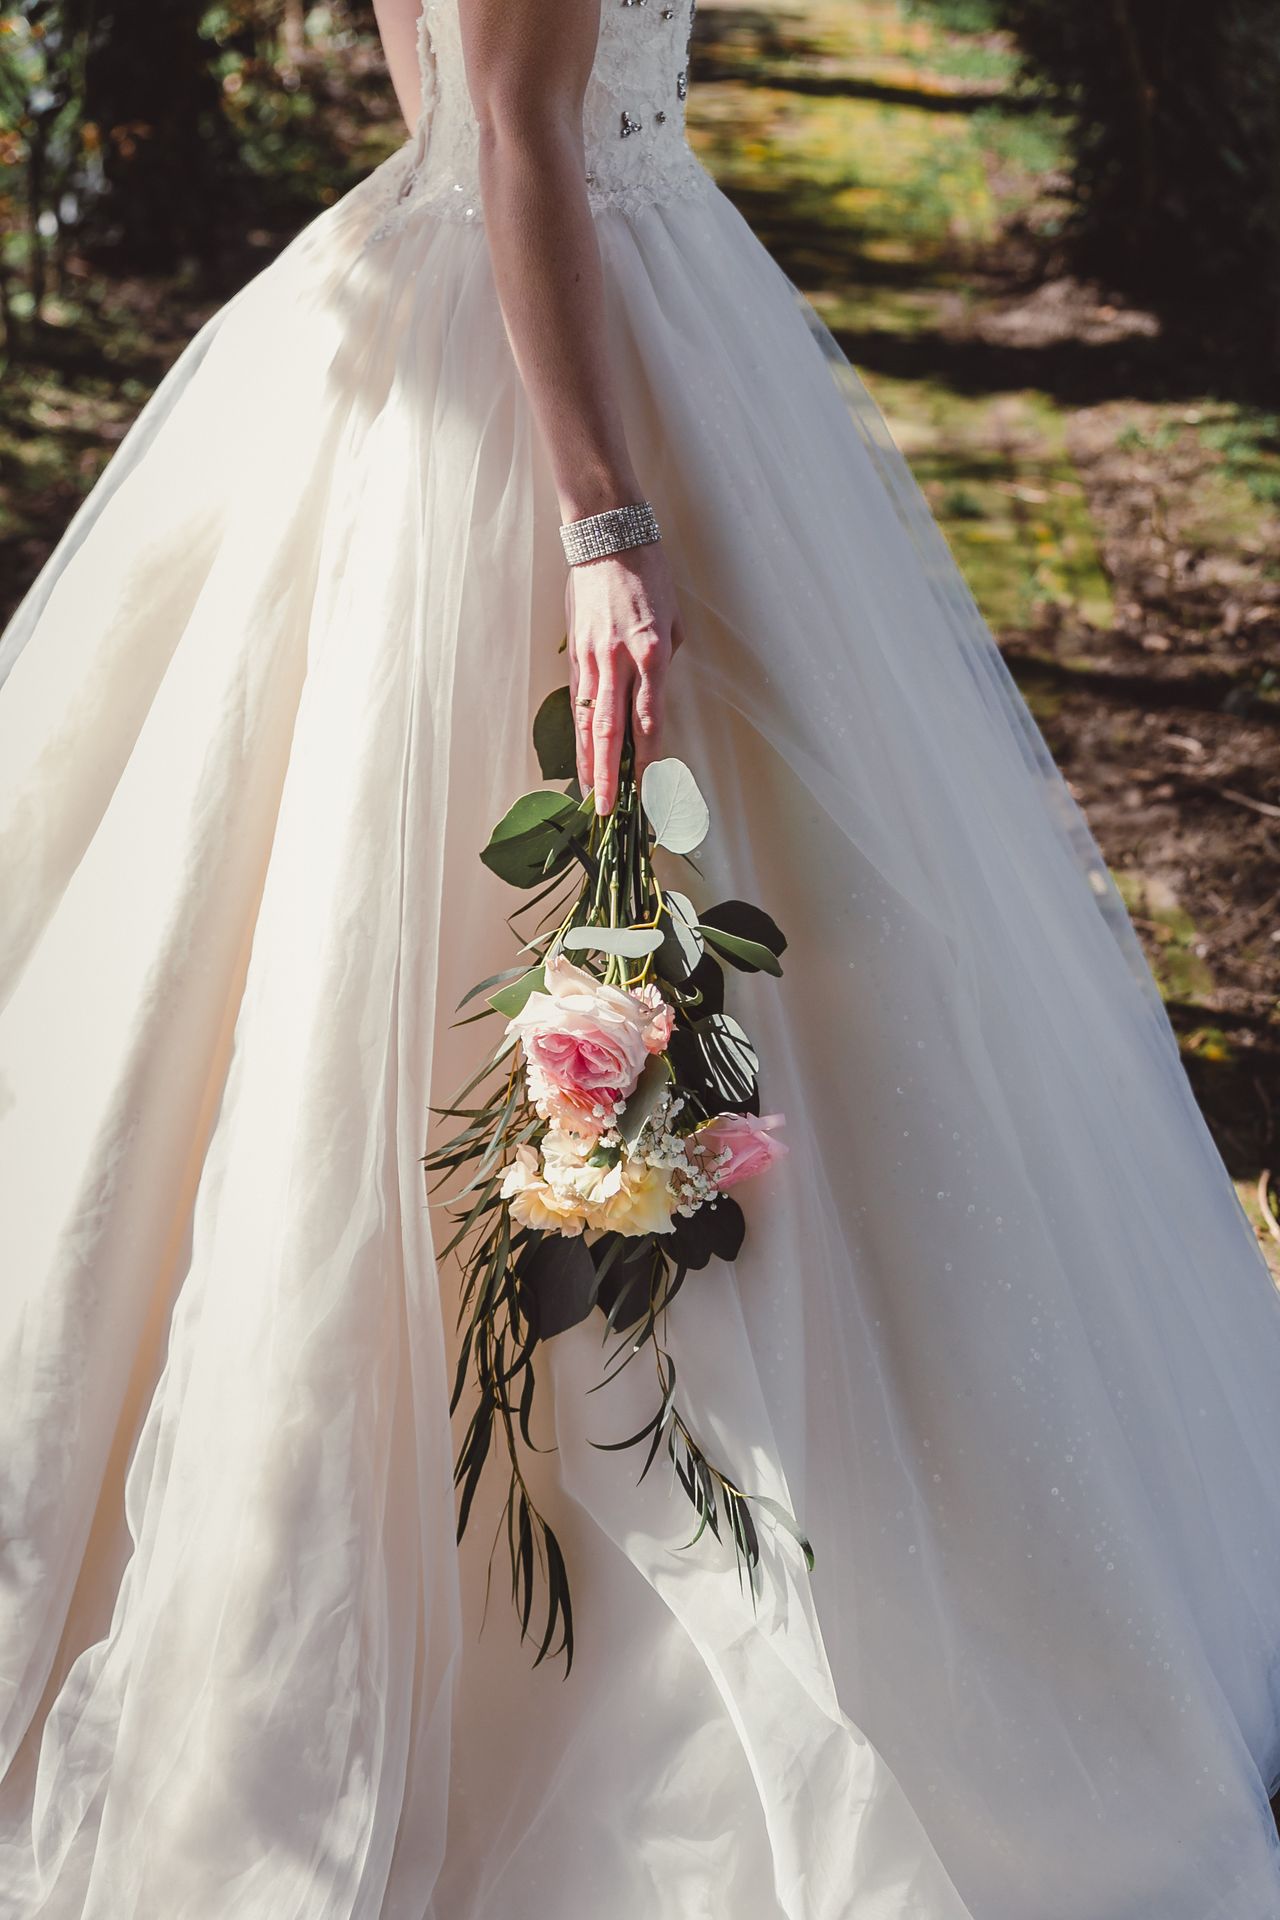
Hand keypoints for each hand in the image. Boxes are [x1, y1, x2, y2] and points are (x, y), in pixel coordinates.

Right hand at [566, 542, 684, 814]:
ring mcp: (592, 659)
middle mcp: (619, 660)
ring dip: (589, 763)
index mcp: (651, 651)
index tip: (651, 786)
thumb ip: (666, 660)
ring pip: (588, 722)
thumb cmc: (648, 574)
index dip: (649, 756)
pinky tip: (581, 756)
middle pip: (612, 731)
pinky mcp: (575, 654)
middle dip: (611, 775)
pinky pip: (578, 702)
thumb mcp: (674, 618)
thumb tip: (656, 693)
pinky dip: (581, 733)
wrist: (607, 537)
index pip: (650, 717)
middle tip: (610, 810)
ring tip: (591, 796)